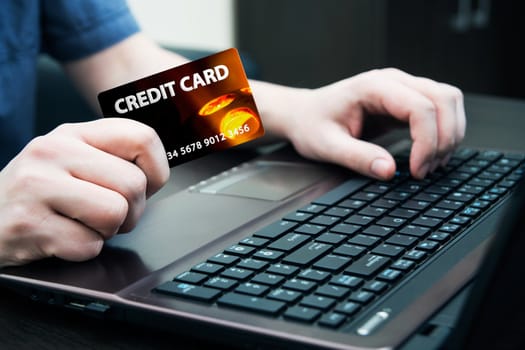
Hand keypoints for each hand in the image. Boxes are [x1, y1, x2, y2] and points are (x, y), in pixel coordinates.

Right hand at [0, 118, 168, 266]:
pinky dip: (82, 250)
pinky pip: (88, 245)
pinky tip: (61, 238)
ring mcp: (37, 186)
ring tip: (83, 224)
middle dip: (131, 211)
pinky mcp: (28, 223)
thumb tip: (157, 175)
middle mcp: (54, 152)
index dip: (157, 170)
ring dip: (107, 231)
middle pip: (134, 184)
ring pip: (115, 213)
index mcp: (75, 134)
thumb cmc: (38, 193)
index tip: (147, 186)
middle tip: (108, 215)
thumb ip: (111, 158)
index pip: (142, 137)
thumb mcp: (71, 160)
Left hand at [280, 68, 465, 179]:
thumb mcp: (327, 146)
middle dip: (444, 138)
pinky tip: (431, 154)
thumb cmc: (311, 124)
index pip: (420, 107)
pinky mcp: (406, 100)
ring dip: (450, 133)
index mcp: (373, 87)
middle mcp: (393, 81)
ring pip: (449, 99)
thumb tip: (388, 171)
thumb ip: (357, 158)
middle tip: (426, 170)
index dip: (427, 141)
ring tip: (431, 164)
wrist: (304, 113)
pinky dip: (444, 131)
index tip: (416, 171)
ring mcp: (402, 87)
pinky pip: (440, 108)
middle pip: (444, 98)